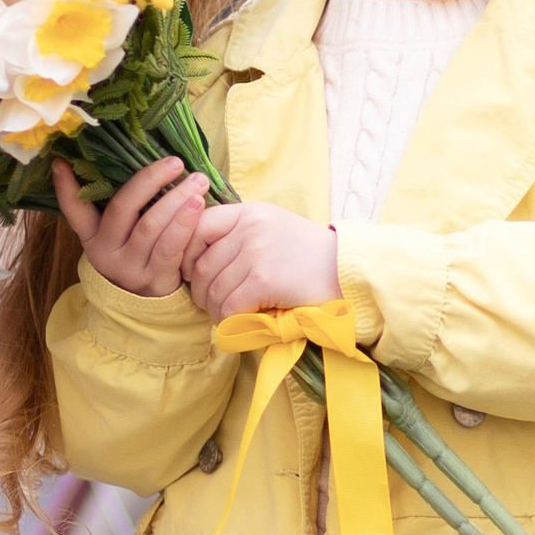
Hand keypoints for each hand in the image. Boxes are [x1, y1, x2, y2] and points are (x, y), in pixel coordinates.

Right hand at [55, 158, 209, 299]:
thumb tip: (127, 160)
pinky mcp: (155, 278)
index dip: (65, 188)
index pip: (75, 210)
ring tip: (197, 181)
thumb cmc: (140, 255)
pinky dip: (186, 223)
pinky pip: (171, 247)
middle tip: (174, 162)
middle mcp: (106, 251)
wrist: (150, 306)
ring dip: (176, 199)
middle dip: (149, 180)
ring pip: (151, 226)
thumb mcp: (120, 236)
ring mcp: (130, 266)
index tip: (60, 162)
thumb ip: (120, 207)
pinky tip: (199, 205)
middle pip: (123, 208)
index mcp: (93, 236)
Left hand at [177, 197, 340, 322]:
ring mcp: (257, 252)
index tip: (192, 274)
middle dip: (200, 293)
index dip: (187, 255)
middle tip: (211, 305)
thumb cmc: (308, 256)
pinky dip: (230, 320)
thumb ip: (238, 234)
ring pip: (213, 290)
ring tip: (228, 315)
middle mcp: (250, 227)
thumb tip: (194, 259)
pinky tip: (242, 321)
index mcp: (249, 212)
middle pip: (200, 266)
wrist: (348, 272)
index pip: (198, 227)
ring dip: (215, 310)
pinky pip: (229, 306)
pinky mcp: (265, 279)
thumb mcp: (272, 229)